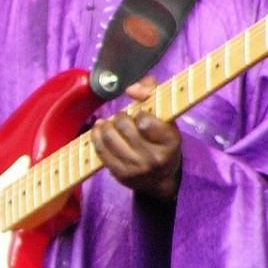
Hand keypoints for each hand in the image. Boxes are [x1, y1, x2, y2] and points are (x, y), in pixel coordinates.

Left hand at [90, 77, 181, 201]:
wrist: (161, 178)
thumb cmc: (162, 140)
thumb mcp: (166, 117)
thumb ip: (151, 92)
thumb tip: (131, 89)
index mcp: (170, 141)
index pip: (145, 122)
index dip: (139, 114)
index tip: (139, 114)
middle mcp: (155, 158)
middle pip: (124, 128)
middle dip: (120, 117)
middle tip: (122, 117)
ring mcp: (137, 168)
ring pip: (110, 138)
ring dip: (106, 126)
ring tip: (109, 123)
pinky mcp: (121, 175)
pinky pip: (101, 151)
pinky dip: (96, 137)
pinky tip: (99, 130)